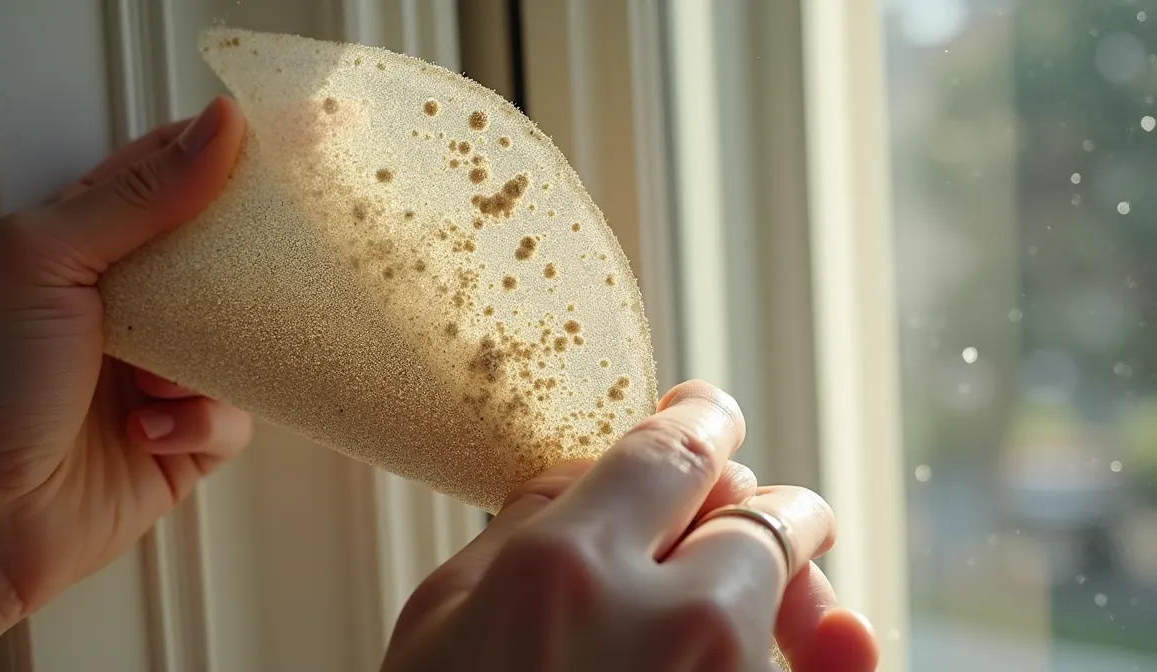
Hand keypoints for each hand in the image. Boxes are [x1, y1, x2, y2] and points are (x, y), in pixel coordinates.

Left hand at [0, 97, 248, 630]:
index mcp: (89, 242)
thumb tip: (222, 125)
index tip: (295, 140)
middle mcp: (131, 302)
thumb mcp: (48, 261)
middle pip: (223, 254)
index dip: (229, 150)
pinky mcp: (183, 438)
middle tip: (286, 250)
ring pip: (243, 338)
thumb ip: (140, 196)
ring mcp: (160, 369)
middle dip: (253, 256)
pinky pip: (234, 416)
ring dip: (211, 356)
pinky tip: (148, 430)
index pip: (171, 172)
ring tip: (156, 375)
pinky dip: (198, 422)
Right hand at [383, 381, 878, 671]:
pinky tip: (839, 634)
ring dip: (785, 568)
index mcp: (568, 570)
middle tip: (733, 499)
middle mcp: (672, 621)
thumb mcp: (438, 624)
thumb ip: (513, 534)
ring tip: (769, 566)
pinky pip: (832, 671)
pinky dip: (837, 648)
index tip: (706, 414)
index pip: (674, 448)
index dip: (701, 417)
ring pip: (798, 590)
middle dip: (749, 495)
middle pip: (761, 507)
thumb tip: (576, 477)